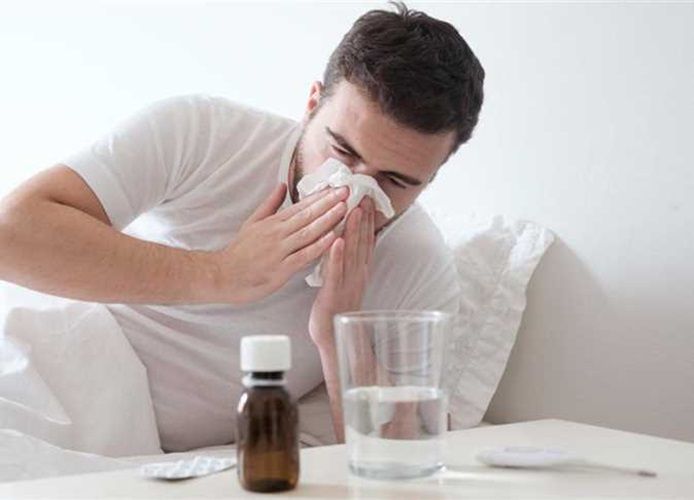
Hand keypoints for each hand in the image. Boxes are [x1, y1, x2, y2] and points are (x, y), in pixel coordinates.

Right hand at [208, 183, 347, 303]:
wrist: (222, 276)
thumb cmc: (240, 252)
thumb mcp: (252, 222)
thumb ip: (270, 204)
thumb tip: (281, 184)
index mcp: (273, 222)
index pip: (301, 206)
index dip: (321, 196)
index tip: (337, 188)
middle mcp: (277, 233)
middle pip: (307, 215)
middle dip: (329, 203)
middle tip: (347, 192)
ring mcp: (279, 250)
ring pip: (308, 232)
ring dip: (327, 220)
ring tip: (344, 209)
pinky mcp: (280, 269)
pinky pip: (303, 255)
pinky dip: (318, 246)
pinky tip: (333, 238)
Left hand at [309, 197, 375, 350]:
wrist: (333, 337)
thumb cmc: (335, 308)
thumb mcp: (345, 281)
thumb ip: (347, 262)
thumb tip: (345, 242)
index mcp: (358, 270)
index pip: (365, 240)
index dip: (367, 220)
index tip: (367, 199)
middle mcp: (357, 274)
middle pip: (361, 242)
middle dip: (363, 218)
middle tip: (364, 195)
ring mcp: (347, 283)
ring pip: (351, 253)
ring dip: (353, 231)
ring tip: (354, 210)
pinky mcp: (335, 293)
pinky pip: (336, 271)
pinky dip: (337, 255)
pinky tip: (338, 240)